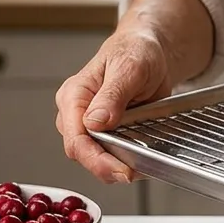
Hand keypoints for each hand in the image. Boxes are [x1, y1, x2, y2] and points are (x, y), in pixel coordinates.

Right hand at [55, 27, 171, 183]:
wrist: (149, 50)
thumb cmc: (136, 51)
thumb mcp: (130, 66)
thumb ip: (113, 94)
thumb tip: (95, 122)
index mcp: (74, 95)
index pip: (75, 137)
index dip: (96, 159)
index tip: (120, 169)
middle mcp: (77, 113)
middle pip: (83, 153)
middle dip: (106, 167)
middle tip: (133, 173)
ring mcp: (91, 125)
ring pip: (96, 157)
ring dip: (118, 165)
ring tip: (143, 166)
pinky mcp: (107, 131)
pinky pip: (112, 152)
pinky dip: (127, 159)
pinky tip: (143, 160)